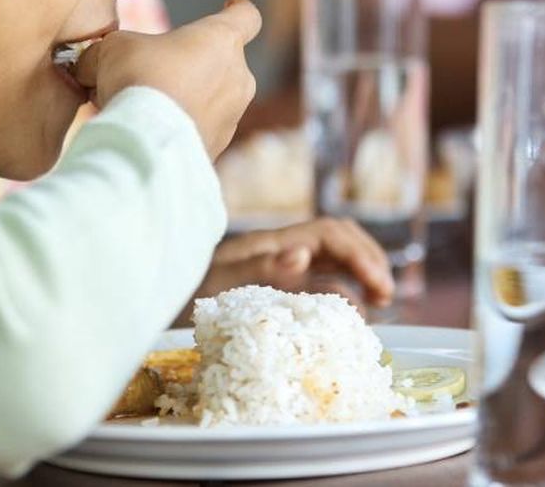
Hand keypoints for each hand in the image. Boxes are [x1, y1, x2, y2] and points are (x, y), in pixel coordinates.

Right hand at [77, 0, 260, 157]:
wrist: (146, 141)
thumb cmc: (138, 79)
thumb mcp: (112, 48)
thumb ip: (110, 50)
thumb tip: (91, 66)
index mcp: (221, 39)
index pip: (246, 16)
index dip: (237, 8)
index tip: (230, 4)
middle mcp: (237, 77)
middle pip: (221, 61)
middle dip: (190, 64)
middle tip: (152, 71)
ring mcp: (232, 116)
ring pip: (209, 99)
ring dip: (183, 98)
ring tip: (143, 107)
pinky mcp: (217, 147)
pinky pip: (198, 130)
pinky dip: (179, 128)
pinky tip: (148, 133)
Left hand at [193, 218, 394, 307]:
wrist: (158, 299)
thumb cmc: (188, 293)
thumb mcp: (221, 284)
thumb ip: (262, 268)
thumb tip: (303, 253)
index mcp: (272, 242)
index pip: (330, 234)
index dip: (361, 255)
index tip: (379, 286)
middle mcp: (281, 247)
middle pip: (340, 238)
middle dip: (369, 260)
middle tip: (386, 295)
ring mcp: (280, 263)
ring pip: (334, 256)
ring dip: (361, 273)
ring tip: (378, 302)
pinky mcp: (277, 282)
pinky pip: (320, 276)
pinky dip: (343, 288)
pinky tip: (351, 310)